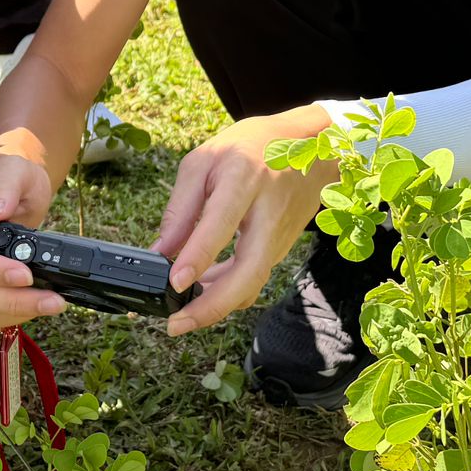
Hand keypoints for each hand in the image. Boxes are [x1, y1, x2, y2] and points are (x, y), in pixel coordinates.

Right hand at [0, 155, 65, 333]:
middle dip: (11, 299)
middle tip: (51, 299)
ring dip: (13, 313)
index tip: (24, 275)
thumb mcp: (16, 170)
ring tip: (51, 305)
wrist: (14, 195)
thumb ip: (6, 186)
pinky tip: (34, 309)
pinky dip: (8, 318)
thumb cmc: (13, 181)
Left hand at [152, 106, 337, 336]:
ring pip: (252, 282)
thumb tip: (160, 252)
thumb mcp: (205, 161)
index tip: (174, 283)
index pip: (220, 224)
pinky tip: (203, 292)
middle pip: (248, 271)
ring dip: (217, 305)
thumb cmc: (250, 147)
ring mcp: (280, 234)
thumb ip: (180, 207)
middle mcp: (267, 211)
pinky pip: (253, 277)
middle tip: (177, 324)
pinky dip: (228, 291)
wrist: (309, 147)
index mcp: (244, 178)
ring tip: (181, 314)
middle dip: (212, 306)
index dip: (198, 257)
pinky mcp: (282, 248)